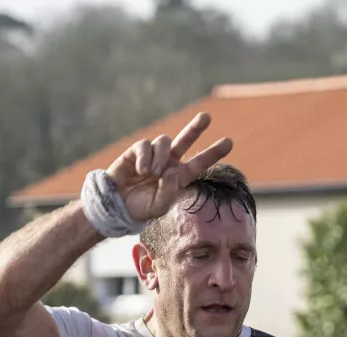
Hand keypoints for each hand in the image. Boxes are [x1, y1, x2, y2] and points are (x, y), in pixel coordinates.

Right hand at [104, 112, 232, 222]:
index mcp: (178, 176)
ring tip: (152, 174)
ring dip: (160, 158)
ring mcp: (153, 155)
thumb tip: (170, 171)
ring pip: (164, 142)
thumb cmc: (141, 208)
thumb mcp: (159, 206)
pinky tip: (140, 171)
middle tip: (207, 117)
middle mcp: (168, 163)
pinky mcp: (136, 151)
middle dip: (196, 127)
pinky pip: (145, 145)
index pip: (199, 163)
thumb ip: (169, 191)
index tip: (229, 142)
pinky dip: (144, 158)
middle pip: (185, 140)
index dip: (213, 152)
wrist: (117, 205)